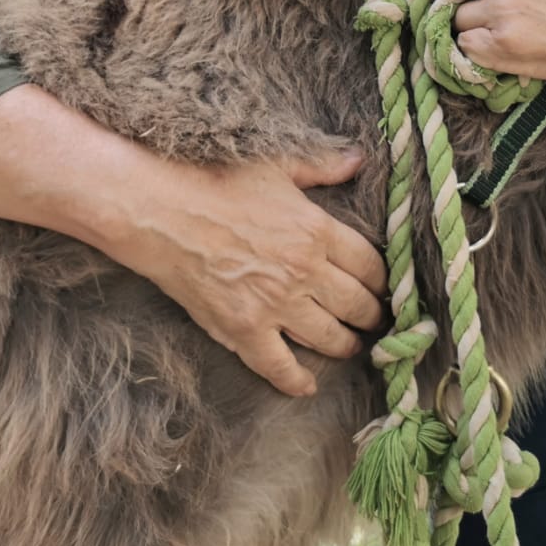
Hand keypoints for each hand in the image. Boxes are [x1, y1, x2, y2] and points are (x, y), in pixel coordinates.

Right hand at [102, 146, 386, 397]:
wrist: (160, 209)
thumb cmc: (216, 179)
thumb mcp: (277, 165)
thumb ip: (322, 166)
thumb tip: (357, 159)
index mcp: (317, 230)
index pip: (370, 266)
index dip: (383, 281)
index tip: (385, 289)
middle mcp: (304, 271)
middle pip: (357, 305)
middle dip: (371, 317)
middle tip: (375, 322)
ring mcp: (274, 304)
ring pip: (328, 338)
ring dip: (345, 346)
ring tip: (350, 347)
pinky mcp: (242, 329)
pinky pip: (279, 366)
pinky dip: (296, 381)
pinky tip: (308, 386)